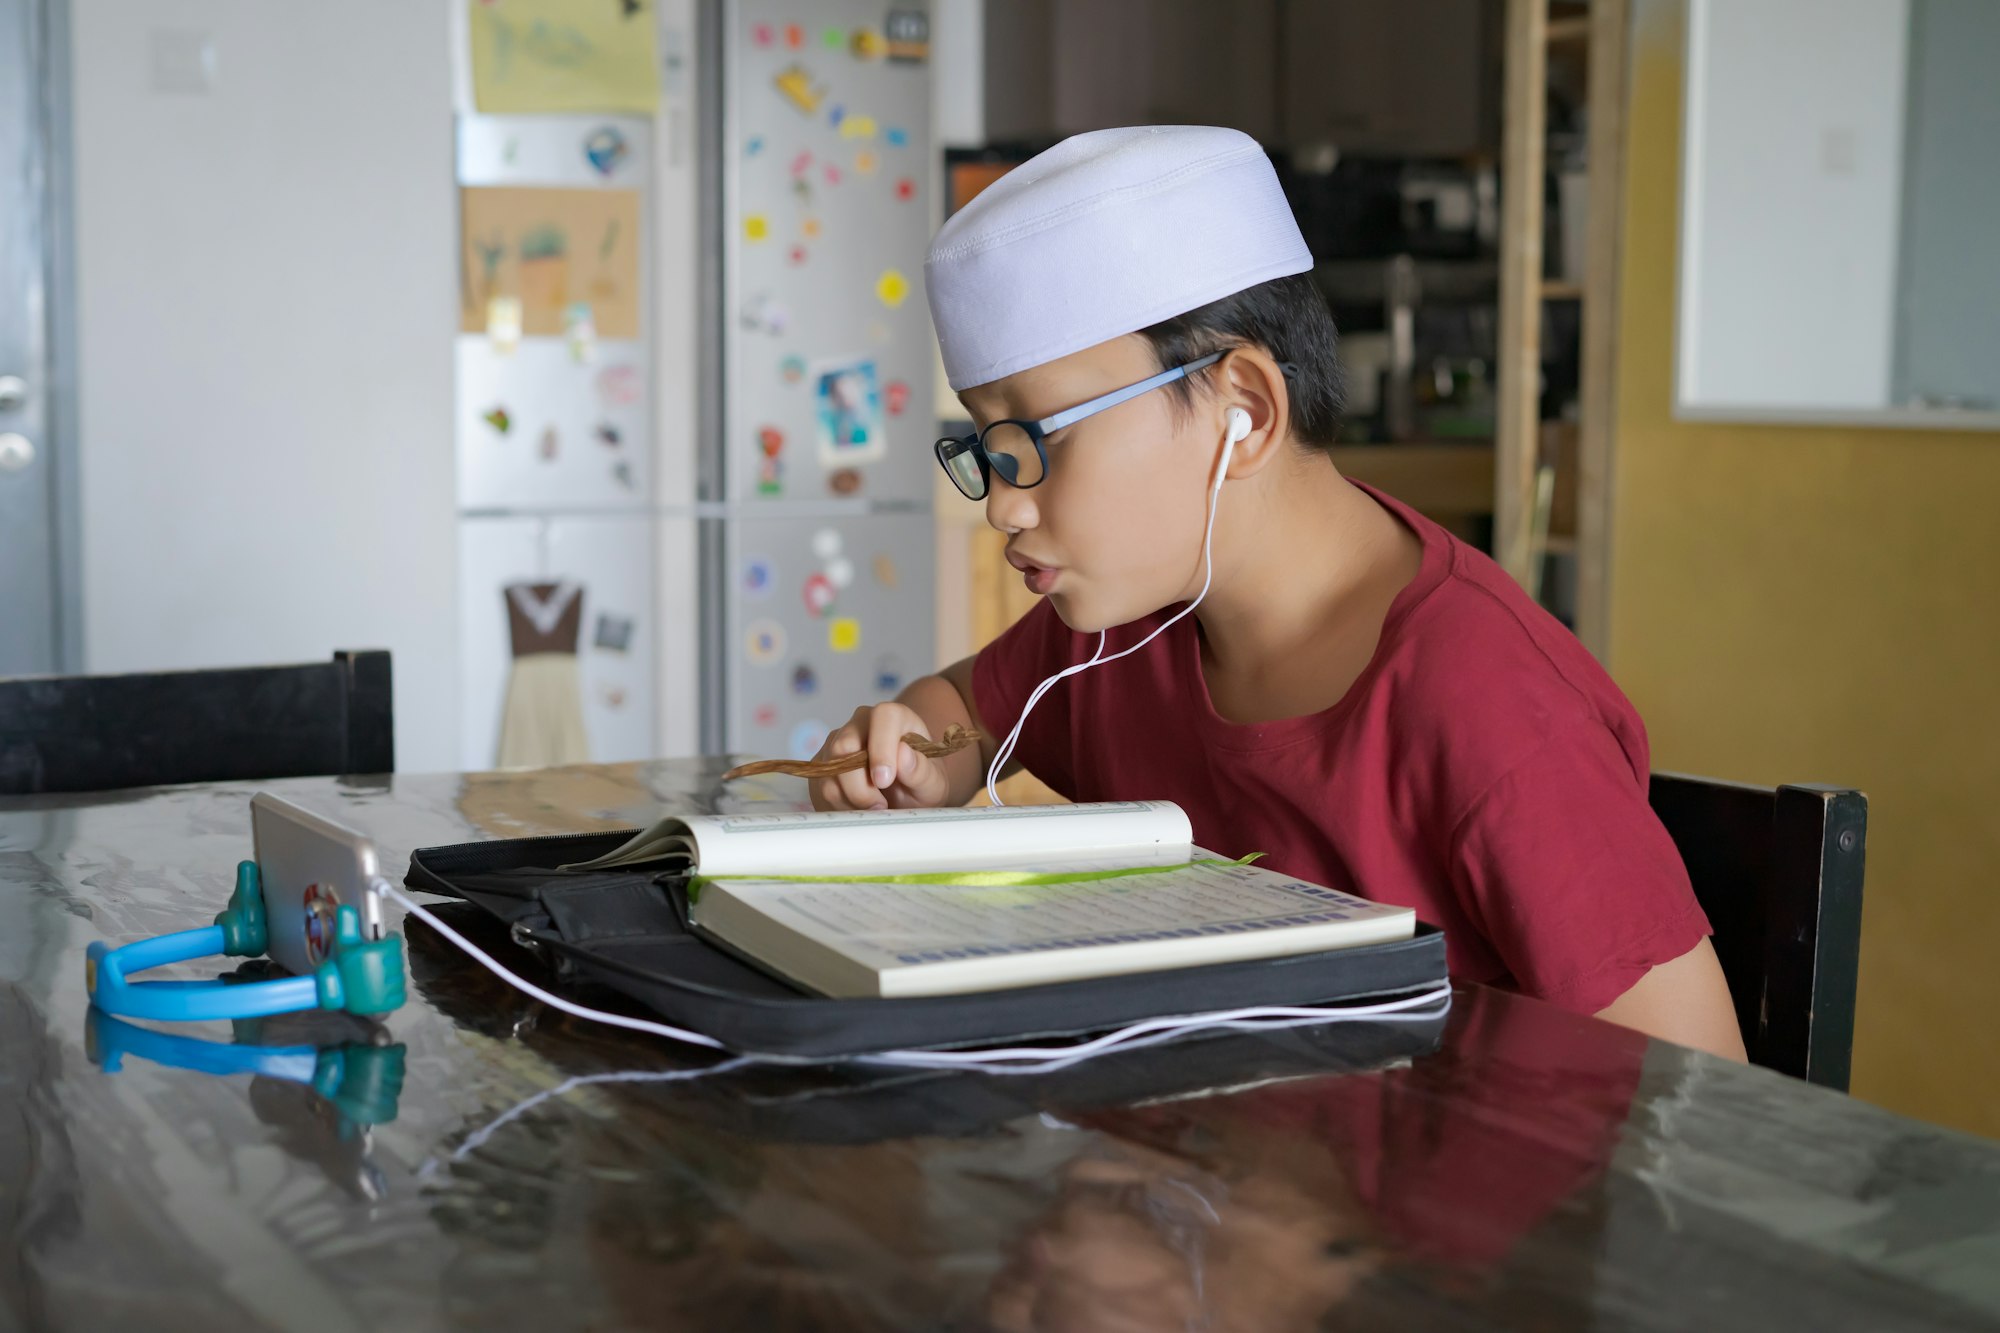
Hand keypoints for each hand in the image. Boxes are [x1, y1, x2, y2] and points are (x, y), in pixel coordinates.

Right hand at [808, 703, 953, 810]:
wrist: (902, 796)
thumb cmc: (919, 784)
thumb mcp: (933, 784)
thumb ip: (922, 771)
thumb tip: (904, 755)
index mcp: (894, 717)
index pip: (883, 717)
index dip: (881, 747)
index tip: (885, 781)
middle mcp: (862, 723)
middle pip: (844, 745)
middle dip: (860, 785)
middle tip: (880, 806)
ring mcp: (837, 741)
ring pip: (829, 769)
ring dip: (850, 798)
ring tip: (875, 807)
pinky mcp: (822, 764)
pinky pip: (821, 784)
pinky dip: (840, 804)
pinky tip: (860, 808)